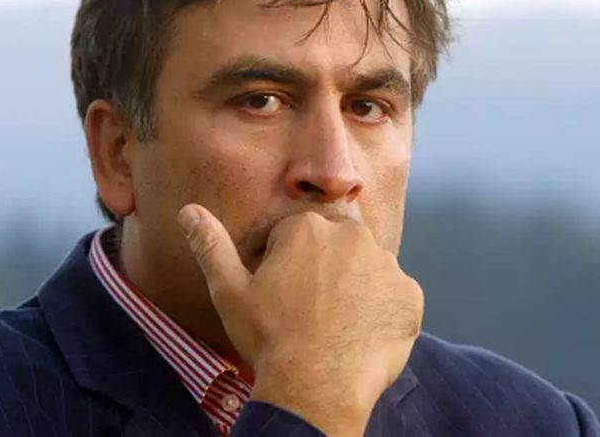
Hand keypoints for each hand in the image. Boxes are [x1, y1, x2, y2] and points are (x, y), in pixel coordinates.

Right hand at [178, 205, 423, 435]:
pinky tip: (359, 335)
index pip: (298, 235)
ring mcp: (386, 265)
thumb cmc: (269, 339)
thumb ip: (211, 245)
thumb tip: (189, 212)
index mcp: (308, 228)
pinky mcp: (409, 296)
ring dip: (355, 288)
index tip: (282, 293)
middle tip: (309, 309)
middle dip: (325, 269)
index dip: (286, 264)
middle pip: (336, 246)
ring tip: (335, 324)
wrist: (315, 388)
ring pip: (367, 269)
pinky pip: (395, 296)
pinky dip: (382, 311)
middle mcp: (352, 236)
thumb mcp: (230, 291)